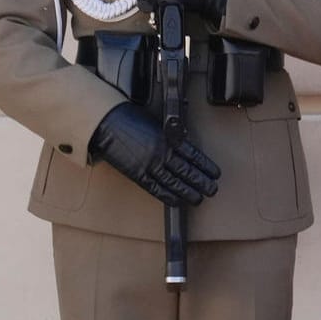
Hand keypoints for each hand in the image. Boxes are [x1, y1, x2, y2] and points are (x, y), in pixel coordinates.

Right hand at [87, 101, 220, 205]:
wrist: (105, 123)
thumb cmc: (129, 118)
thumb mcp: (156, 123)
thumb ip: (169, 135)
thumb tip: (182, 141)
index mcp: (169, 139)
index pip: (193, 155)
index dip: (206, 166)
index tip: (215, 174)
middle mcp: (162, 153)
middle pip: (187, 171)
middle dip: (201, 182)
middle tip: (212, 190)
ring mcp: (149, 165)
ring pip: (174, 182)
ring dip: (188, 192)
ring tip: (199, 199)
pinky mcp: (137, 174)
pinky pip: (155, 188)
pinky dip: (167, 195)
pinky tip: (176, 201)